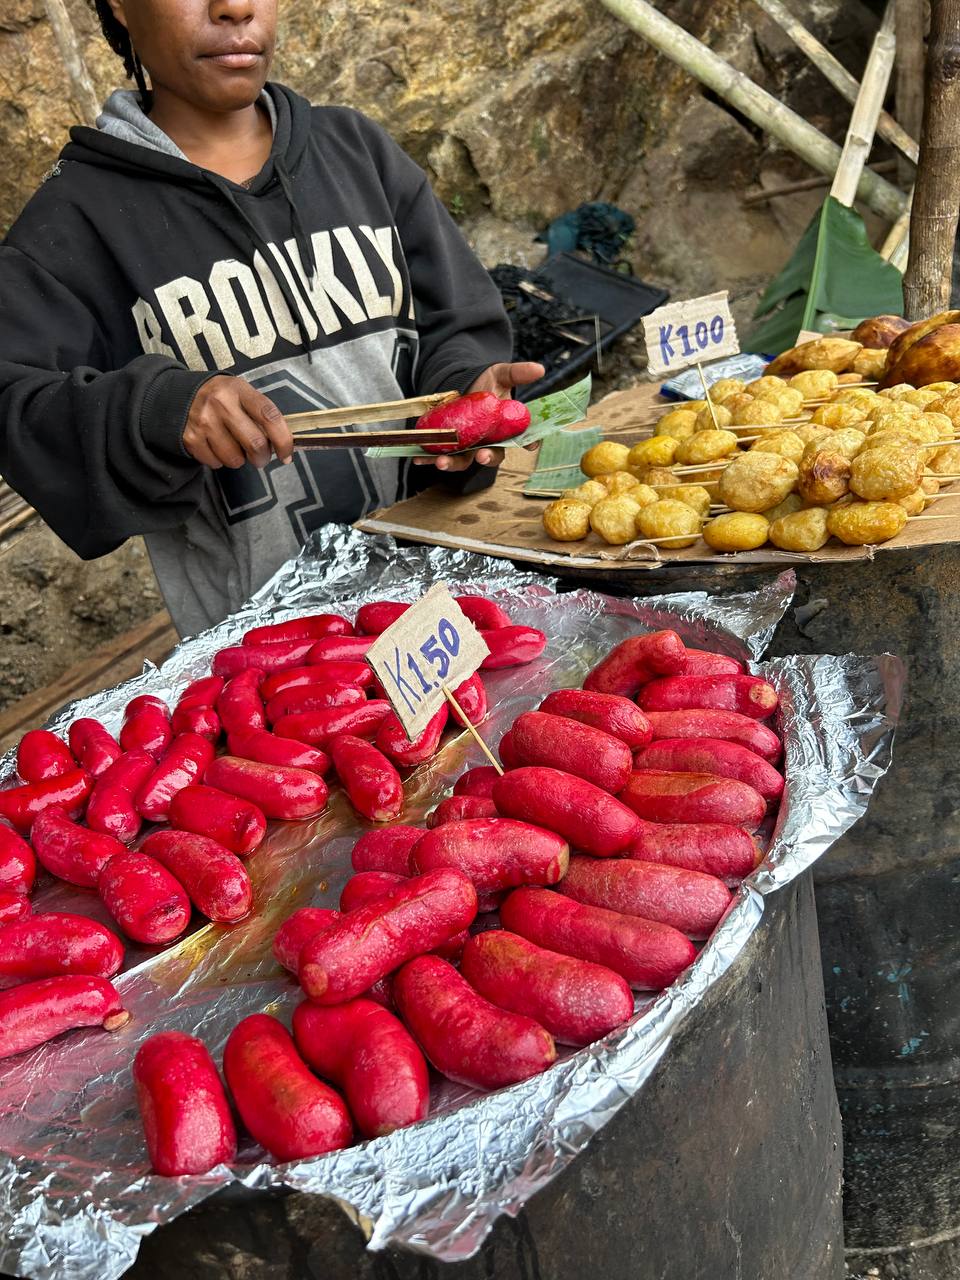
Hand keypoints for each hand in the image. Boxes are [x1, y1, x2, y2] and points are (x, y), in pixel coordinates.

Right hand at [183, 376, 293, 469]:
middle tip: (260, 457)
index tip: (286, 454)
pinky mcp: (191, 438)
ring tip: (232, 445)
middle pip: (255, 443)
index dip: (283, 440)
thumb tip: (281, 444)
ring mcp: (204, 421)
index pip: (269, 416)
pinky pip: (216, 463)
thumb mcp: (240, 393)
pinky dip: (219, 461)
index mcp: (239, 390)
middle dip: (262, 457)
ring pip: (235, 459)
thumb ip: (260, 413)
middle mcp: (221, 403)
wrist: (176, 395)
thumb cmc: (218, 398)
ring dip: (239, 459)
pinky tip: (215, 446)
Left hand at [413, 360, 544, 471]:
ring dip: (452, 464)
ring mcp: (467, 447)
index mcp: (506, 431)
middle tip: (483, 457)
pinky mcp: (448, 446)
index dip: (527, 443)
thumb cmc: (486, 383)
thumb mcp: (501, 374)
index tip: (529, 445)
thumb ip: (517, 373)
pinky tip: (418, 458)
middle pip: (491, 456)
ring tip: (442, 462)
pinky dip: (428, 458)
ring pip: (463, 460)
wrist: (462, 385)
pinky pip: (439, 455)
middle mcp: (488, 443)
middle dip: (487, 459)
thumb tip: (539, 368)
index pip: (521, 440)